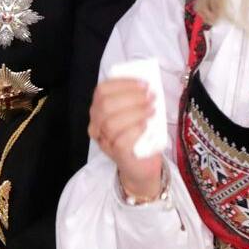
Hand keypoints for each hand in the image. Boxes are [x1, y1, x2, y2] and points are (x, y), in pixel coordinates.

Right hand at [87, 76, 164, 202]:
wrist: (142, 164)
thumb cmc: (140, 133)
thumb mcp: (136, 111)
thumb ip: (136, 98)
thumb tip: (146, 86)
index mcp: (99, 109)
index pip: (102, 90)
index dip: (123, 84)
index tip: (144, 84)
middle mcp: (97, 124)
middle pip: (105, 105)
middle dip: (131, 97)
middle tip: (150, 97)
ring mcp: (105, 140)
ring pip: (111, 123)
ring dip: (135, 113)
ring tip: (151, 110)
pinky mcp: (116, 154)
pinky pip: (121, 141)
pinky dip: (135, 130)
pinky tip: (146, 126)